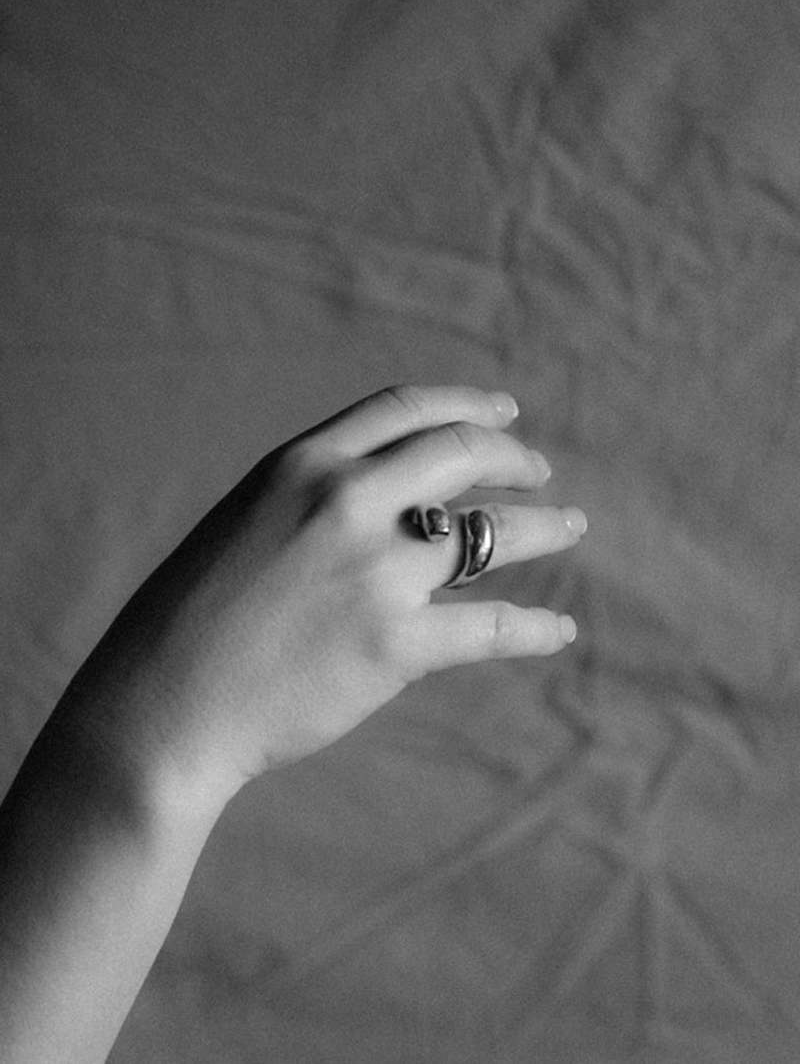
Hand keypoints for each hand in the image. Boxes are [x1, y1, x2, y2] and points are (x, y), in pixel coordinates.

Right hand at [64, 386, 585, 811]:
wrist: (163, 704)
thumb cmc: (194, 620)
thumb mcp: (247, 523)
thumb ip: (314, 500)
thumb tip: (393, 500)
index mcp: (301, 464)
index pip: (405, 409)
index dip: (467, 405)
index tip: (505, 414)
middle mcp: (344, 501)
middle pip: (460, 454)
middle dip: (514, 458)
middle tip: (539, 473)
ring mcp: (374, 571)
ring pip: (489, 533)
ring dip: (544, 527)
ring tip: (570, 527)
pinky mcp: (394, 644)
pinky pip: (491, 626)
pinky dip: (536, 628)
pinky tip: (560, 631)